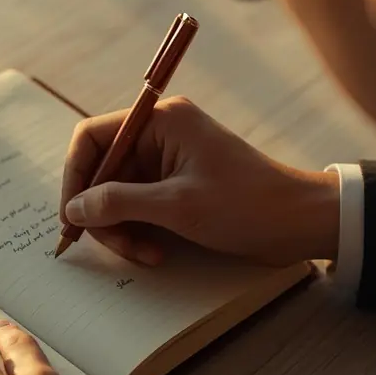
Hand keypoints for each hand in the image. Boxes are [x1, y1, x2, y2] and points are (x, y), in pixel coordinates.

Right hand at [61, 96, 340, 265]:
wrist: (301, 223)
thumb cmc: (247, 205)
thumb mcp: (177, 207)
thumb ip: (119, 202)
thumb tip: (75, 208)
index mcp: (160, 121)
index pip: (93, 137)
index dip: (75, 176)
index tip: (74, 216)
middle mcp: (160, 135)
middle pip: (102, 171)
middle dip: (103, 212)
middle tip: (115, 245)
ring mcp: (168, 162)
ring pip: (117, 195)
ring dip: (122, 229)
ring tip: (143, 253)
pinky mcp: (176, 187)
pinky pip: (138, 208)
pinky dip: (139, 232)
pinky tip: (155, 252)